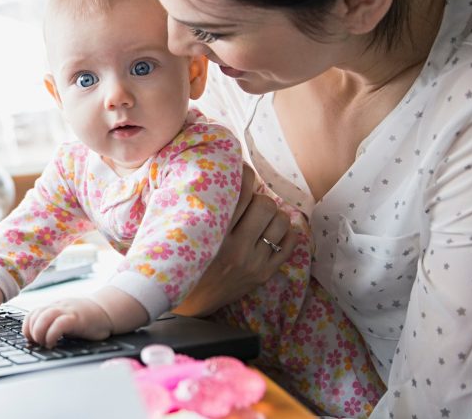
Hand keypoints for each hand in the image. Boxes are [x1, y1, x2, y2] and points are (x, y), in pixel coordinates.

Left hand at [22, 297, 113, 347]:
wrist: (108, 311)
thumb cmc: (87, 319)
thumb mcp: (67, 319)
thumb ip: (54, 324)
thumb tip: (38, 340)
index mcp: (55, 307)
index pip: (33, 313)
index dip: (27, 327)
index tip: (30, 340)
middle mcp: (59, 307)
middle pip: (36, 314)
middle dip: (32, 332)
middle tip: (37, 344)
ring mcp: (68, 311)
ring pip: (45, 316)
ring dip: (39, 332)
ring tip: (44, 344)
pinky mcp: (77, 318)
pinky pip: (60, 323)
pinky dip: (52, 334)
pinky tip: (53, 343)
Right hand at [174, 165, 296, 316]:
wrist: (189, 302)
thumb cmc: (181, 258)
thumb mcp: (183, 231)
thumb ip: (196, 204)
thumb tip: (212, 169)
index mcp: (213, 234)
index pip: (240, 191)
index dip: (244, 173)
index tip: (240, 170)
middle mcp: (235, 248)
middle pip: (265, 204)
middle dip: (259, 198)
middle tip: (250, 201)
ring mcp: (252, 263)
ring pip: (281, 221)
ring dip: (273, 215)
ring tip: (261, 217)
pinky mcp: (263, 274)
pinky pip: (289, 245)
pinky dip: (286, 232)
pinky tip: (273, 230)